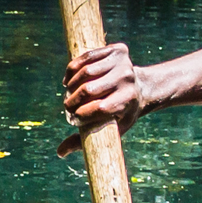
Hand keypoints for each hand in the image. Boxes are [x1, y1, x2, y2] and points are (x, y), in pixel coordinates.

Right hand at [58, 41, 147, 158]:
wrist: (142, 88)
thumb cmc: (123, 113)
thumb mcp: (111, 130)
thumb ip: (85, 141)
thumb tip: (59, 152)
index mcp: (128, 101)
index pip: (98, 109)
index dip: (81, 115)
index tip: (73, 119)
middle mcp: (127, 80)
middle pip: (88, 90)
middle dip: (72, 100)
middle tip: (67, 106)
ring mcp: (124, 63)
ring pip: (85, 72)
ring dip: (70, 85)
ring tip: (68, 93)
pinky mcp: (118, 49)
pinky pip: (87, 56)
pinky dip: (72, 68)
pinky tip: (68, 79)